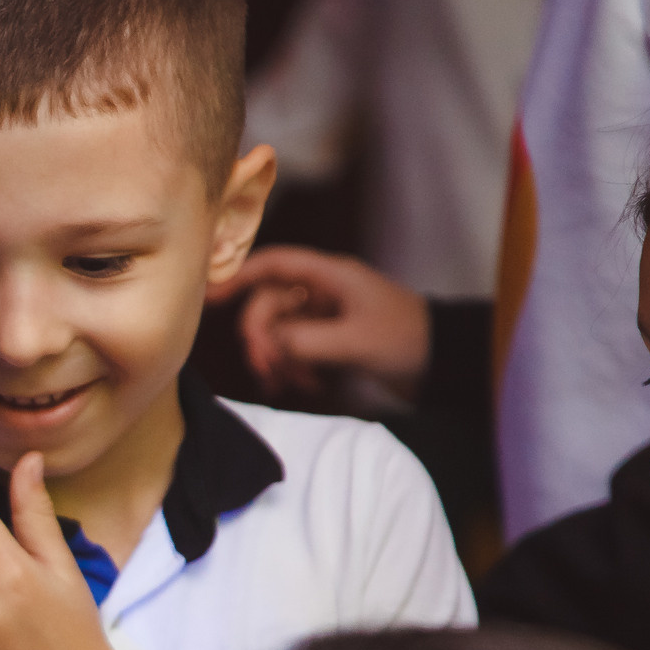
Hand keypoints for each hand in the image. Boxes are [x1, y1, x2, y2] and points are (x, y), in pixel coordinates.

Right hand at [208, 246, 428, 401]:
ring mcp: (324, 315)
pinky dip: (292, 367)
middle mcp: (322, 291)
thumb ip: (305, 340)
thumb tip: (269, 344)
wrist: (440, 363)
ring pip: (277, 330)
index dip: (238, 276)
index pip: (273, 264)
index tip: (209, 299)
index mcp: (330, 277)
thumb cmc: (405, 341)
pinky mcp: (328, 338)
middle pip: (267, 305)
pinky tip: (308, 385)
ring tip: (292, 384)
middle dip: (261, 339)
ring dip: (277, 358)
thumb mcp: (354, 342)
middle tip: (267, 370)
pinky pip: (293, 348)